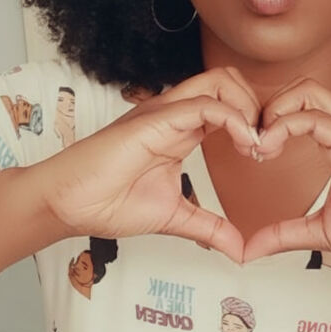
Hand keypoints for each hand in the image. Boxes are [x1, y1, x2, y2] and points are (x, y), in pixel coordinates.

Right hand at [34, 68, 259, 262]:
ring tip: (253, 145)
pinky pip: (205, 105)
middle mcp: (174, 113)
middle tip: (263, 146)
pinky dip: (234, 120)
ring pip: (220, 81)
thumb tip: (239, 251)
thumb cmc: (107, 202)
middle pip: (229, 80)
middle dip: (257, 106)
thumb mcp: (174, 217)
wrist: (67, 204)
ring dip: (248, 108)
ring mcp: (164, 113)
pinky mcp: (155, 120)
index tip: (263, 155)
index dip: (253, 122)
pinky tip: (243, 146)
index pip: (228, 103)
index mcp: (180, 129)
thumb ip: (209, 229)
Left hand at [243, 77, 330, 271]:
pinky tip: (269, 150)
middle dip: (269, 107)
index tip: (255, 153)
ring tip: (260, 146)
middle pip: (303, 88)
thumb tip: (252, 248)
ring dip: (273, 111)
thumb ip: (287, 234)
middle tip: (254, 144)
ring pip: (306, 91)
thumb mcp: (323, 232)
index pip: (303, 108)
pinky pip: (313, 117)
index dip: (271, 122)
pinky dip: (283, 125)